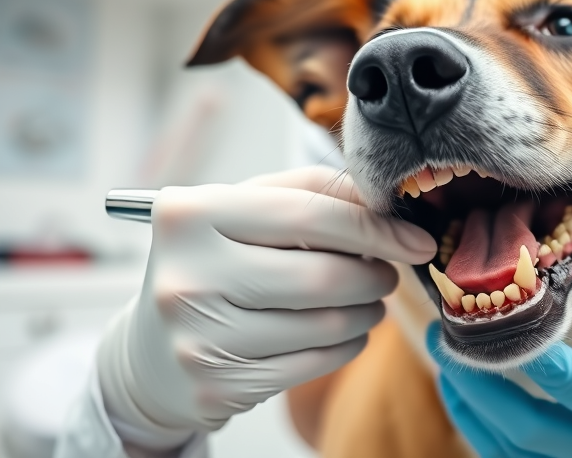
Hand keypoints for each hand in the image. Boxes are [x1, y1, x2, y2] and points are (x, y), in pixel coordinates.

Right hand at [98, 166, 436, 449]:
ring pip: (326, 324)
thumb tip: (386, 200)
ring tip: (369, 301)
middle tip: (387, 274)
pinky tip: (344, 332)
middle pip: (323, 275)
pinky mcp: (218, 385)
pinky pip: (316, 362)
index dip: (375, 227)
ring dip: (368, 312)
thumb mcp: (245, 209)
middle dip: (375, 275)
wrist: (151, 351)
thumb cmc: (214, 262)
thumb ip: (311, 191)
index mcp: (192, 214)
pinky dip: (347, 345)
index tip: (416, 239)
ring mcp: (200, 335)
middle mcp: (189, 274)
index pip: (309, 214)